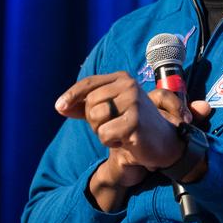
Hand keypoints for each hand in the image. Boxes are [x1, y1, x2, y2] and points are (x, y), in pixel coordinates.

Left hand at [56, 74, 212, 211]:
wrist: (163, 143)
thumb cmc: (133, 126)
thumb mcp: (111, 111)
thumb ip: (87, 107)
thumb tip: (60, 107)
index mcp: (123, 79)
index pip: (89, 83)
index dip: (71, 96)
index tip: (59, 107)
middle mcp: (129, 86)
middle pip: (90, 102)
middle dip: (93, 120)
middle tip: (111, 127)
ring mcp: (134, 102)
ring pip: (95, 117)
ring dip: (101, 131)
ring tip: (119, 132)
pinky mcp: (135, 121)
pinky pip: (104, 133)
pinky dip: (110, 141)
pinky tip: (125, 140)